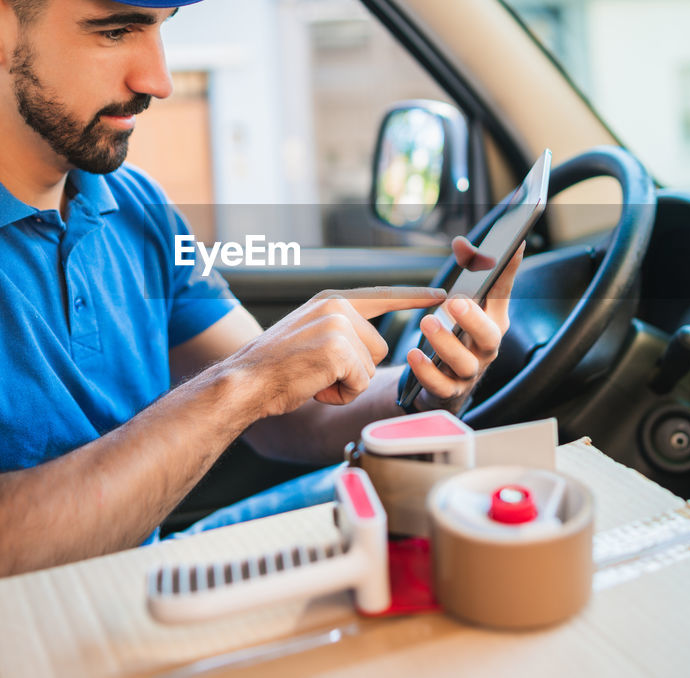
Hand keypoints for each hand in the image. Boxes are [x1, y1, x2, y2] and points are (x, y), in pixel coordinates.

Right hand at [228, 286, 445, 417]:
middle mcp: (337, 307)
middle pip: (379, 348)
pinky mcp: (338, 350)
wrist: (245, 380)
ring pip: (371, 368)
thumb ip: (341, 331)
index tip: (443, 296)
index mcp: (331, 301)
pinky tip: (315, 387)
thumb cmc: (275, 368)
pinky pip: (359, 383)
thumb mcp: (311, 335)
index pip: (383, 295)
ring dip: (347, 383)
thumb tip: (373, 346)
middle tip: (318, 371)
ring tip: (314, 378)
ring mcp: (338, 326)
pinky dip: (340, 394)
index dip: (416, 297)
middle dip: (355, 370)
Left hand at [406, 237, 523, 411]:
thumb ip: (465, 269)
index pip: (503, 293)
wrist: (445, 380)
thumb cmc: (457, 333)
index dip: (510, 269)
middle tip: (455, 301)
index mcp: (493, 320)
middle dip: (474, 319)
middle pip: (489, 336)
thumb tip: (461, 242)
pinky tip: (414, 354)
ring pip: (464, 362)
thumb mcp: (462, 301)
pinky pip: (441, 385)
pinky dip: (427, 371)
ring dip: (445, 342)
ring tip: (426, 322)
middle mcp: (486, 347)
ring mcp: (470, 371)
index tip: (515, 243)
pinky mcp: (450, 390)